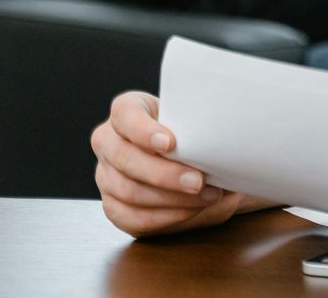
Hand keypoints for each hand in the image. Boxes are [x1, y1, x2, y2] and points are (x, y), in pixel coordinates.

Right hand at [91, 91, 249, 236]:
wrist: (195, 163)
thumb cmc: (195, 135)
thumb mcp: (197, 123)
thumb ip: (199, 127)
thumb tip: (221, 141)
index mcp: (126, 111)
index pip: (124, 113)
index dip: (143, 130)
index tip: (170, 143)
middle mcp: (108, 142)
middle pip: (124, 158)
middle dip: (164, 173)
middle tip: (198, 180)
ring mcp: (106, 176)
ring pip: (129, 191)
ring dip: (171, 198)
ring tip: (206, 196)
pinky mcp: (113, 207)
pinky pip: (134, 217)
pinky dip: (167, 216)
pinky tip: (191, 210)